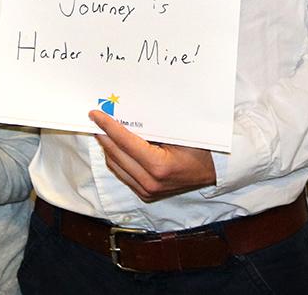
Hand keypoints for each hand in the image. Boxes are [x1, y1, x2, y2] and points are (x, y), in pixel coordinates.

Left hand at [89, 110, 216, 201]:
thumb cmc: (198, 147)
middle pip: (116, 155)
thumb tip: (123, 113)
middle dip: (103, 135)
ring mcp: (147, 191)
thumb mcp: (177, 132)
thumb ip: (151, 126)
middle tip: (95, 119)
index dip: (107, 126)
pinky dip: (116, 159)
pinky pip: (123, 174)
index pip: (124, 142)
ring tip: (102, 130)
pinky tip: (114, 146)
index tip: (95, 114)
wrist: (212, 170)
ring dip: (107, 147)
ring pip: (116, 166)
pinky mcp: (146, 195)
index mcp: (159, 166)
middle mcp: (150, 183)